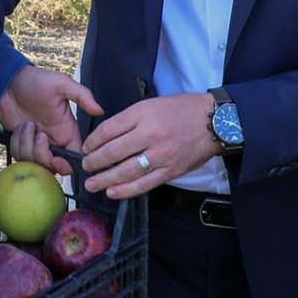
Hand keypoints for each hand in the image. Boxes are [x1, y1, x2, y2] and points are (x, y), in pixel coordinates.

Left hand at [0, 66, 101, 175]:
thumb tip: (100, 110)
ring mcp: (37, 144)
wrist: (8, 82)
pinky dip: (17, 144)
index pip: (76, 156)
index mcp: (67, 130)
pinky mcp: (23, 144)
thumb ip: (82, 96)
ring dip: (28, 146)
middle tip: (39, 136)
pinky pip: (20, 157)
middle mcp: (54, 140)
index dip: (68, 163)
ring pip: (35, 163)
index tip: (57, 158)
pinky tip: (19, 129)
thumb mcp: (61, 84)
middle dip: (43, 156)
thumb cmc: (36, 81)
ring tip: (27, 125)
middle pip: (54, 165)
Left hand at [80, 93, 216, 199]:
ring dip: (105, 179)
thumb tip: (107, 137)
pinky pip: (143, 184)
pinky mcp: (170, 171)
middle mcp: (150, 134)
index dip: (92, 142)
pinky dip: (125, 190)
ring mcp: (161, 155)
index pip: (108, 130)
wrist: (213, 122)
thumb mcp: (152, 104)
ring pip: (125, 171)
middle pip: (113, 152)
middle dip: (94, 162)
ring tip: (92, 183)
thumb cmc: (182, 110)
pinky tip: (112, 192)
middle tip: (85, 167)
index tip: (85, 148)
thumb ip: (130, 119)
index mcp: (143, 114)